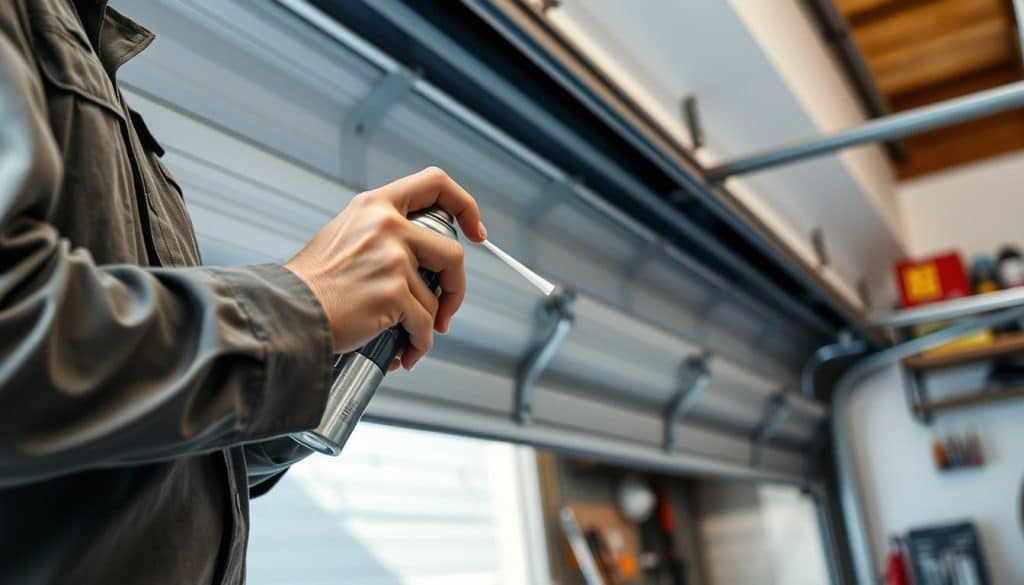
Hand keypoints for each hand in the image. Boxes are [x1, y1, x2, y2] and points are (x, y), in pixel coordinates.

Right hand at [285, 167, 485, 370]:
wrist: (285, 313)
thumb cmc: (311, 285)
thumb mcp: (345, 236)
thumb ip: (382, 236)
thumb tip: (422, 261)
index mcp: (375, 206)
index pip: (435, 183)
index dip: (465, 205)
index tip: (476, 232)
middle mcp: (386, 225)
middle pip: (452, 253)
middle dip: (456, 289)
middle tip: (445, 311)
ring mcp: (392, 259)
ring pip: (435, 298)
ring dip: (426, 326)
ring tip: (405, 340)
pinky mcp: (393, 293)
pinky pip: (424, 325)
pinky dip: (418, 344)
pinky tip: (403, 353)